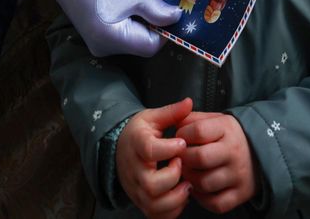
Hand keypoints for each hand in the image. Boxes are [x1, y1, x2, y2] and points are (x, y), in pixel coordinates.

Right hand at [51, 0, 179, 57]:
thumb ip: (156, 9)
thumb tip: (177, 18)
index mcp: (113, 40)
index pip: (151, 46)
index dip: (165, 31)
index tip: (169, 11)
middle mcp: (105, 49)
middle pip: (141, 44)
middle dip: (152, 24)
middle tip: (154, 1)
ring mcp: (98, 44)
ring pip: (132, 39)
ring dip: (141, 21)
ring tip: (137, 0)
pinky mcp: (96, 36)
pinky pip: (121, 34)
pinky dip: (129, 21)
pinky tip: (126, 4)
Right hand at [116, 98, 192, 218]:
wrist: (120, 150)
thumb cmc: (140, 134)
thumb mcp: (152, 118)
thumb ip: (172, 113)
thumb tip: (189, 102)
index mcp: (137, 145)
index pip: (149, 150)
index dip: (169, 148)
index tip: (182, 143)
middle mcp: (134, 171)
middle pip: (152, 184)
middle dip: (173, 177)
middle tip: (182, 165)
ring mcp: (136, 189)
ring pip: (154, 204)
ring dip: (176, 197)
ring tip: (186, 184)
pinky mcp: (141, 202)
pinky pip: (157, 215)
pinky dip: (172, 211)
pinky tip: (180, 196)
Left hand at [176, 111, 256, 212]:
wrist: (262, 150)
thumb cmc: (227, 135)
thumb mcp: (214, 119)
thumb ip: (191, 119)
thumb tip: (171, 124)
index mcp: (227, 128)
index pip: (197, 131)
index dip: (182, 135)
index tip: (181, 140)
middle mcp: (234, 151)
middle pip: (199, 158)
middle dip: (184, 159)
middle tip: (181, 159)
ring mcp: (238, 174)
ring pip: (204, 183)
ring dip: (191, 180)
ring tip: (189, 173)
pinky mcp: (241, 194)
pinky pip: (216, 203)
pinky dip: (203, 199)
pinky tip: (199, 188)